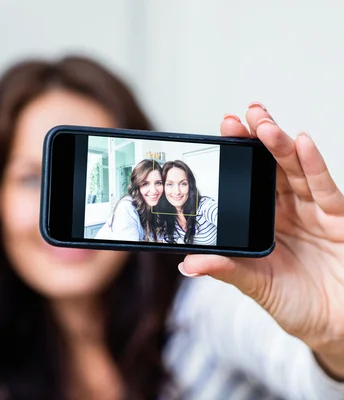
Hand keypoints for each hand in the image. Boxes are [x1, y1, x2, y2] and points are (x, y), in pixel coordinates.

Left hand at [180, 102, 343, 378]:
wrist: (336, 326)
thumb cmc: (296, 305)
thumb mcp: (256, 286)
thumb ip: (226, 270)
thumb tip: (187, 264)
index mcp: (263, 223)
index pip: (246, 183)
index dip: (235, 160)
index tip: (218, 136)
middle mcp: (287, 212)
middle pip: (269, 169)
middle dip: (254, 141)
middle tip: (237, 119)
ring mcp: (313, 213)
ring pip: (294, 171)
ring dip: (279, 145)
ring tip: (262, 124)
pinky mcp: (338, 219)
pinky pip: (324, 189)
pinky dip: (313, 166)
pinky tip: (301, 143)